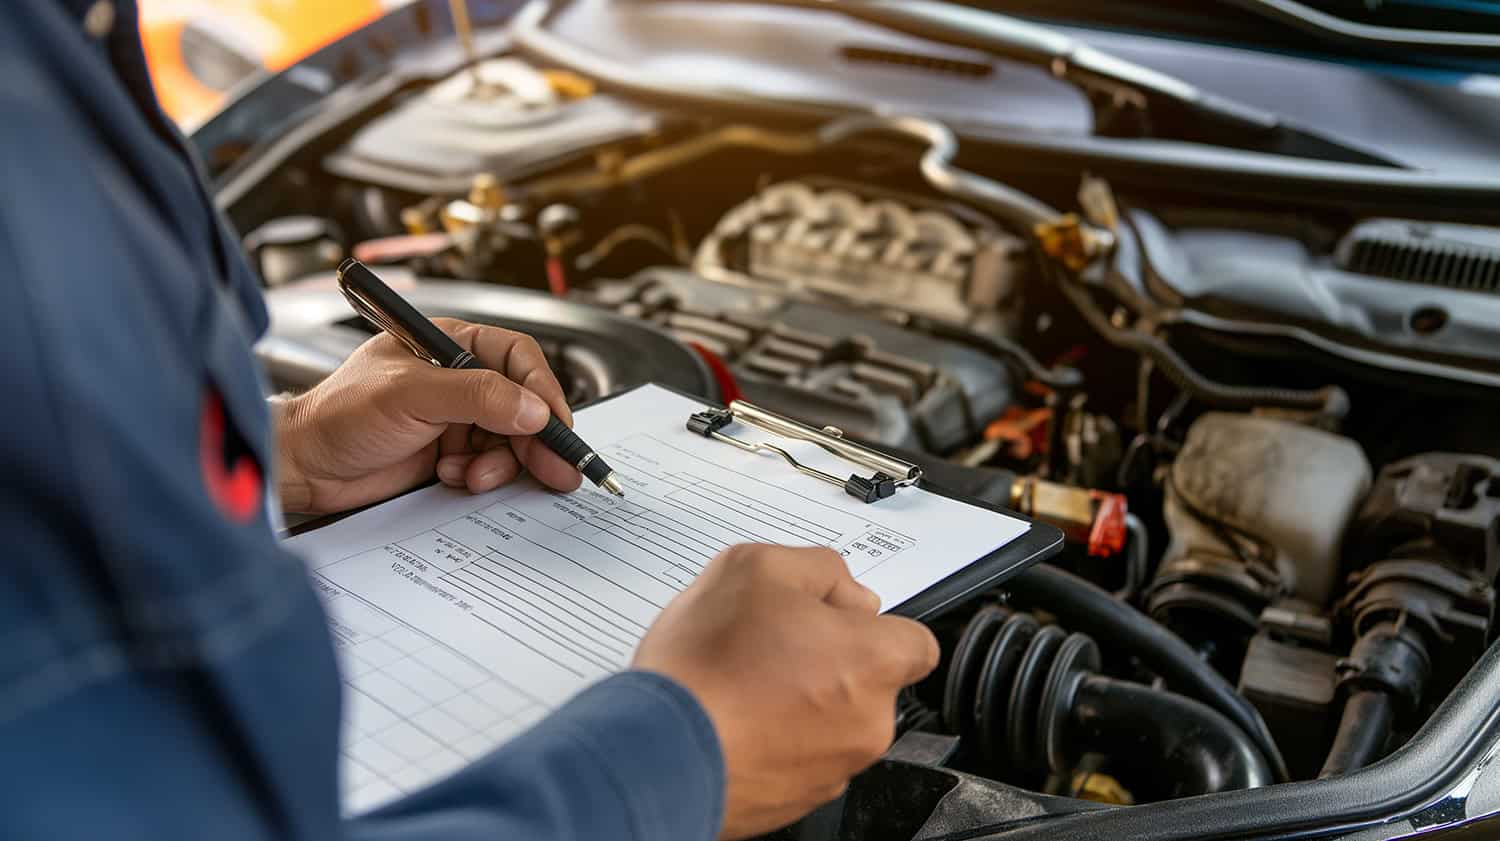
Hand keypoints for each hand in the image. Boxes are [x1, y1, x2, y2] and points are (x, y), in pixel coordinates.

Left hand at [274, 319, 580, 514]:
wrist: (305, 468)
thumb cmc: (339, 415)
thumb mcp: (410, 395)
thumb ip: (476, 396)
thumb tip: (532, 407)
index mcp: (451, 346)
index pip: (518, 359)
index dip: (543, 390)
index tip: (556, 424)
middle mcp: (459, 379)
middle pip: (524, 404)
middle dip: (538, 438)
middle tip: (556, 469)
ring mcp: (456, 419)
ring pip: (512, 440)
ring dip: (502, 463)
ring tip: (474, 476)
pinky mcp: (451, 454)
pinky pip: (491, 466)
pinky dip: (481, 477)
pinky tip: (452, 477)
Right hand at [632, 545, 939, 839]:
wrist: (659, 751)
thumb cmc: (705, 666)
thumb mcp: (756, 567)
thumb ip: (820, 568)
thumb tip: (844, 592)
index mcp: (872, 663)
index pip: (917, 643)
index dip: (874, 625)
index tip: (836, 620)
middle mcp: (867, 724)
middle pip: (868, 682)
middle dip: (829, 661)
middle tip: (771, 644)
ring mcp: (833, 769)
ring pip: (832, 723)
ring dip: (800, 701)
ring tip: (742, 683)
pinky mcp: (798, 801)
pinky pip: (799, 759)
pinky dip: (775, 739)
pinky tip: (734, 718)